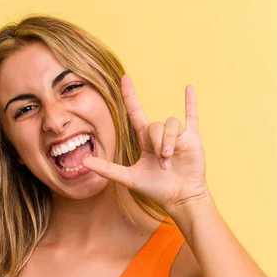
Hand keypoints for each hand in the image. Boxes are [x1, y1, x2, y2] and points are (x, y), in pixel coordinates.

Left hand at [82, 74, 208, 211]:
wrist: (180, 198)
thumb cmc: (156, 190)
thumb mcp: (128, 178)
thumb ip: (107, 169)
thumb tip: (83, 162)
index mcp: (145, 141)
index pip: (136, 113)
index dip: (130, 96)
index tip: (125, 78)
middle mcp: (160, 136)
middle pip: (155, 124)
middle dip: (157, 142)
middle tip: (162, 163)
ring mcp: (177, 136)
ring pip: (170, 124)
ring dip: (169, 141)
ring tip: (170, 159)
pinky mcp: (192, 139)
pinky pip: (191, 116)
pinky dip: (190, 103)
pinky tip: (189, 88)